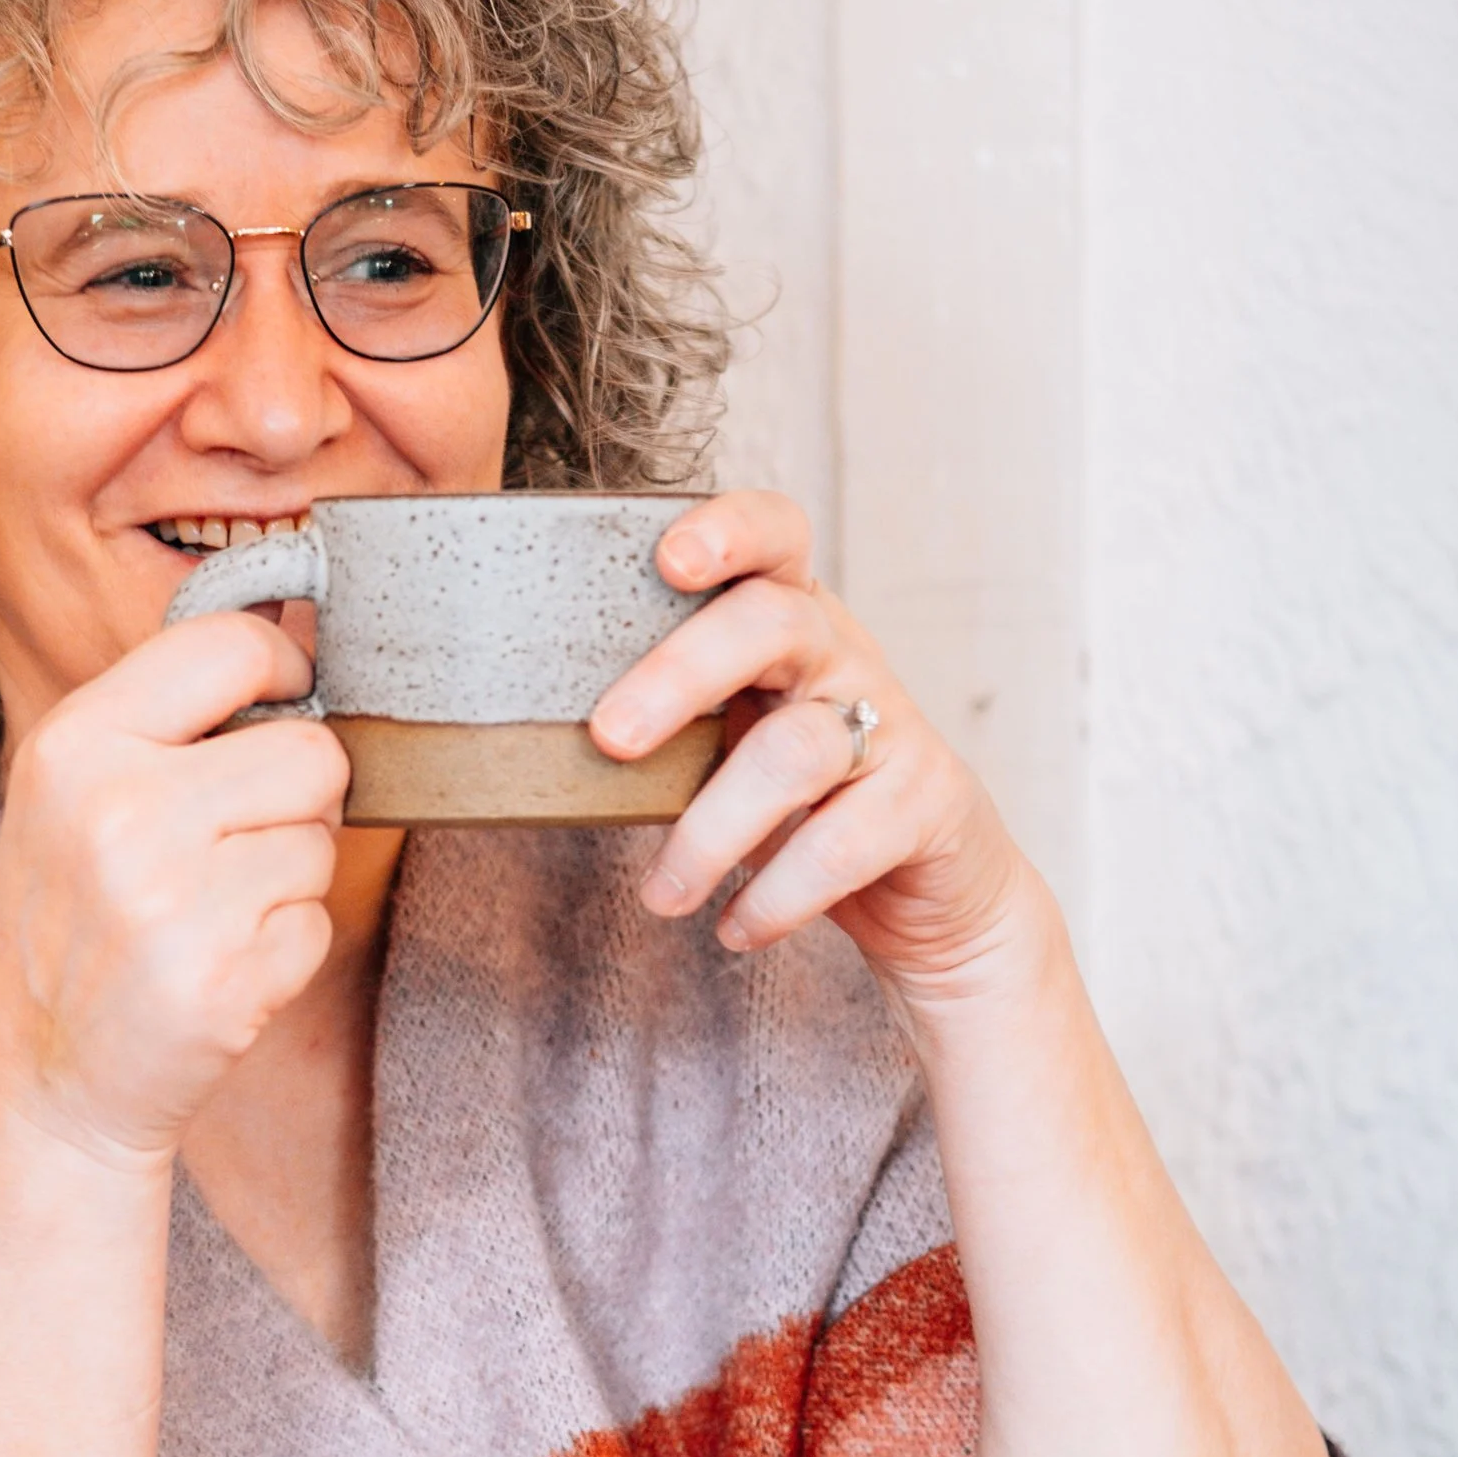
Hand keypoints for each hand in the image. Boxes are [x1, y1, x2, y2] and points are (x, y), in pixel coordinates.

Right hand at [0, 612, 349, 1163]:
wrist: (35, 1085)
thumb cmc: (68, 927)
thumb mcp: (70, 795)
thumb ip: (164, 720)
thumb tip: (297, 633)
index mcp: (76, 745)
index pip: (231, 645)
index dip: (282, 669)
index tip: (280, 700)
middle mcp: (120, 811)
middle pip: (311, 751)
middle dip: (296, 798)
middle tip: (231, 846)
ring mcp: (173, 900)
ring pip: (320, 842)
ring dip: (287, 880)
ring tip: (207, 916)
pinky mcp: (223, 980)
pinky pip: (316, 924)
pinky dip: (285, 950)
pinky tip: (215, 970)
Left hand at [587, 491, 1033, 998]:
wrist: (933, 889)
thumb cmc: (800, 802)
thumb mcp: (730, 741)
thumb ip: (661, 722)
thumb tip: (524, 743)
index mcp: (791, 622)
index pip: (776, 535)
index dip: (729, 529)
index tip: (667, 559)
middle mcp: (846, 657)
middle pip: (772, 623)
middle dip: (679, 675)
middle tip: (608, 739)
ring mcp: (893, 726)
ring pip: (795, 750)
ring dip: (710, 830)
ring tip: (660, 896)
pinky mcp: (927, 802)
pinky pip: (841, 844)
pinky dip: (775, 895)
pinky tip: (734, 927)